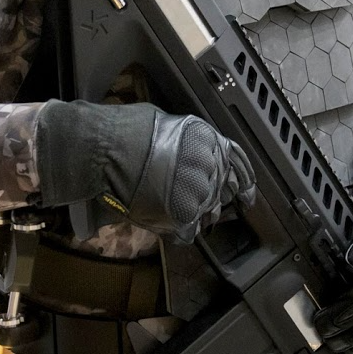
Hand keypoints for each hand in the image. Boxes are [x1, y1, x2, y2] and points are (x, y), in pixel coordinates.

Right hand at [35, 101, 254, 242]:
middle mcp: (209, 166)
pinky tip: (169, 224)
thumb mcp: (167, 122)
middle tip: (194, 198)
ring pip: (206, 212)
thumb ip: (186, 139)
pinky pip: (188, 231)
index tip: (248, 193)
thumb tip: (190, 147)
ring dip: (196, 213)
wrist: (104, 148)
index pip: (238, 163)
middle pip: (220, 190)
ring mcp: (196, 193)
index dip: (244, 179)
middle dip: (211, 196)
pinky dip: (180, 230)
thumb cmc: (128, 129)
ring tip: (177, 209)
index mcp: (208, 141)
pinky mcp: (179, 216)